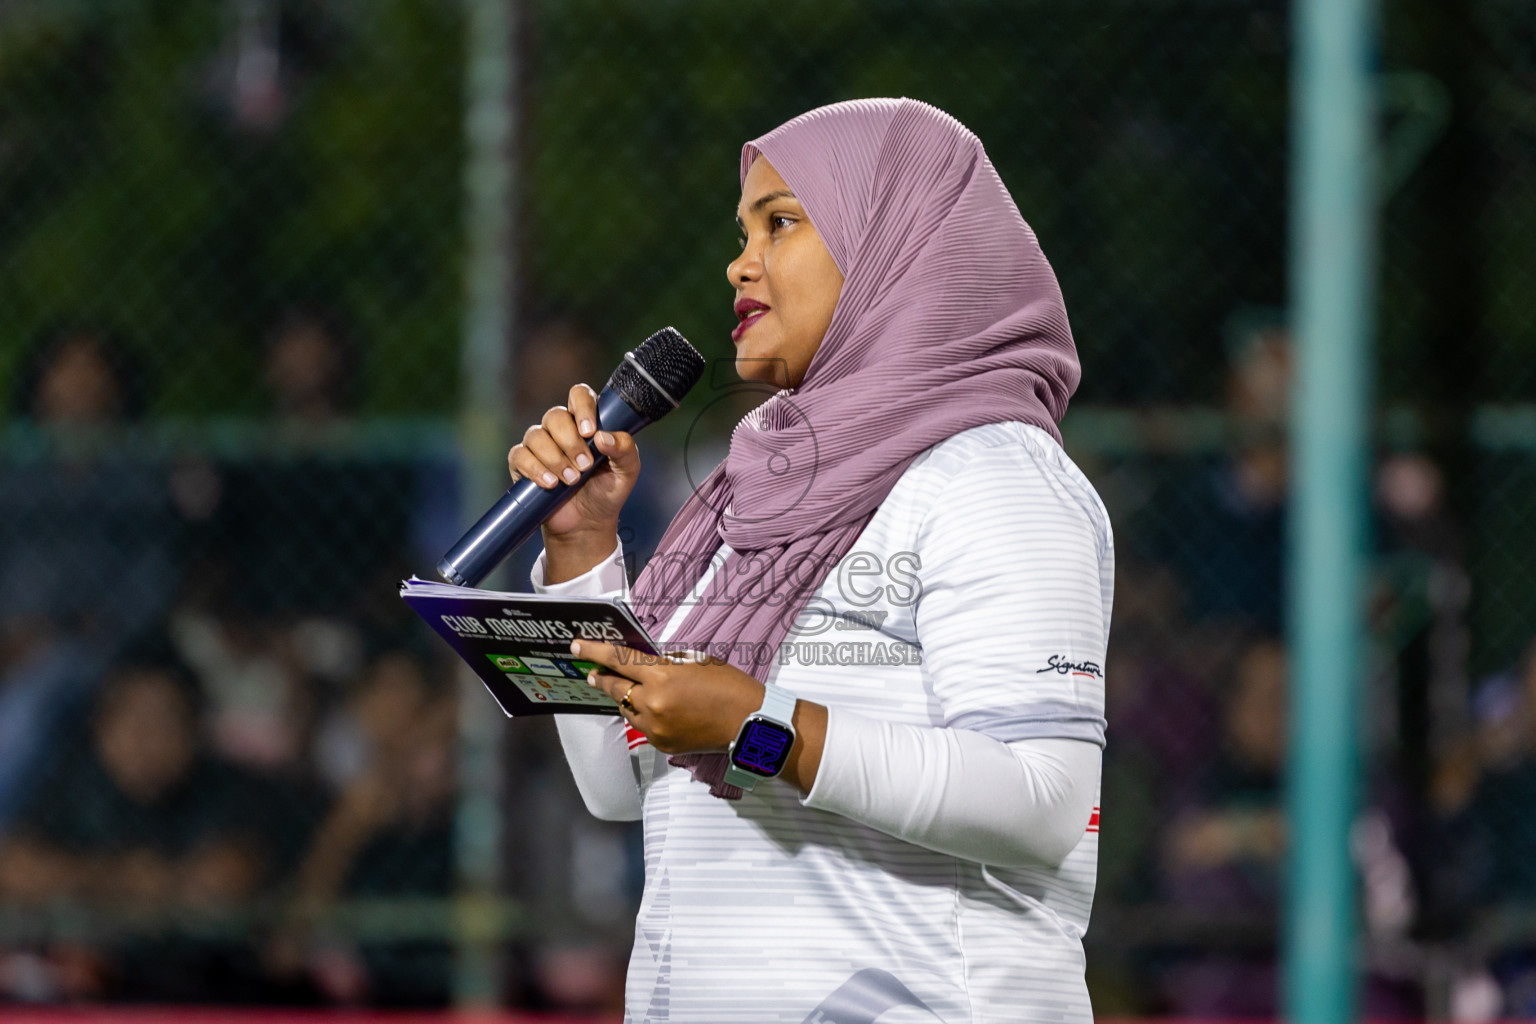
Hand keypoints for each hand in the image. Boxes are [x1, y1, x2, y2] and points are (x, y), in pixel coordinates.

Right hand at [508, 383, 639, 543]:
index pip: (579, 395)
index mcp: (586, 422)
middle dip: (570, 443)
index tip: (589, 431)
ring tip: (572, 480)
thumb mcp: (627, 471)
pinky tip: (550, 483)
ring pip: (536, 435)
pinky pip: (520, 455)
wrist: (588, 524)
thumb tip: (603, 436)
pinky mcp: (523, 464)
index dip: (582, 407)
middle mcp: (560, 429)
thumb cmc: (607, 491)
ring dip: (555, 459)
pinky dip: (535, 468)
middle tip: (585, 466)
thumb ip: (624, 449)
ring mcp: (540, 445)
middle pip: (555, 416)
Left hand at [569, 639, 763, 753]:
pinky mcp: (662, 744)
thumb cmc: (729, 686)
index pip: (618, 660)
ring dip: (625, 698)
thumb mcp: (696, 662)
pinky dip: (644, 715)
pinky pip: (643, 726)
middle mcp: (653, 703)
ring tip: (628, 689)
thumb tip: (645, 666)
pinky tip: (655, 709)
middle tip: (592, 672)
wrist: (749, 723)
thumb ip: (666, 663)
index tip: (577, 648)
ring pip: (627, 709)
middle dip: (601, 678)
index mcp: (662, 676)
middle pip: (615, 688)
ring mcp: (655, 727)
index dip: (595, 652)